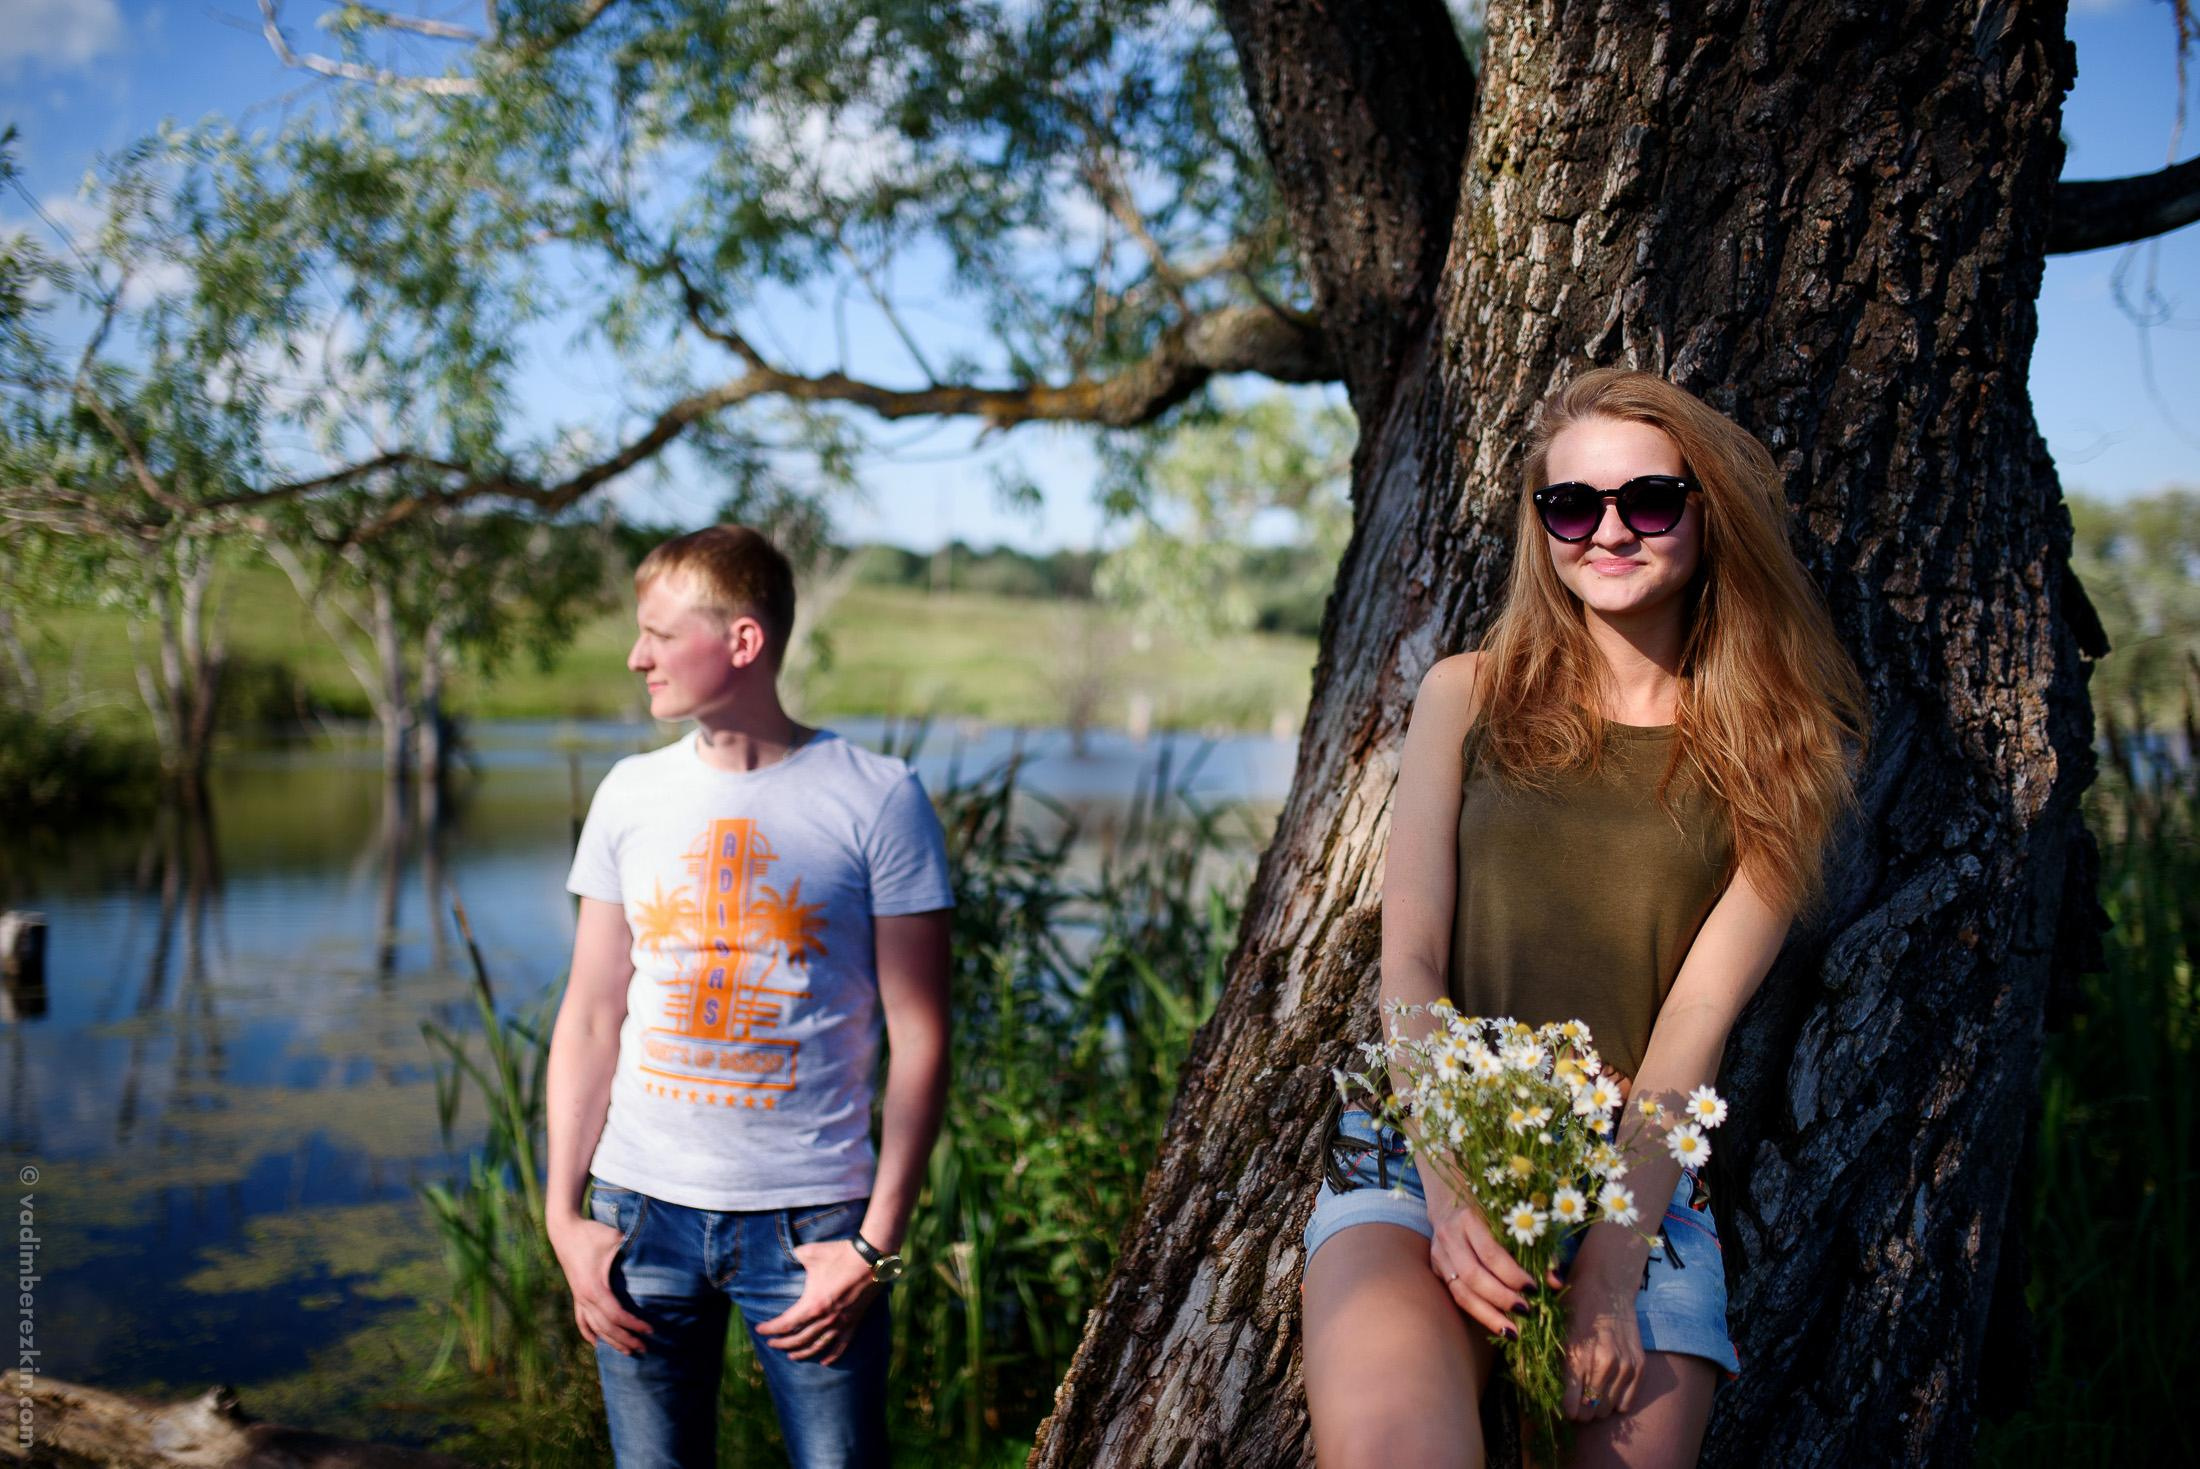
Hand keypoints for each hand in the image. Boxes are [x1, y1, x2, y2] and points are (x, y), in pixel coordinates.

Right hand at [550, 1212, 654, 1355]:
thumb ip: (633, 1250)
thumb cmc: (592, 1234)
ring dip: (611, 1341)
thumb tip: (658, 1257)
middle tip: (645, 1348)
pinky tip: (596, 1343)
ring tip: (628, 1352)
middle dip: (626, 1340)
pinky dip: (589, 1333)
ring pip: (594, 1327)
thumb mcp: (615, 1240)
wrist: (564, 1230)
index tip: (651, 1330)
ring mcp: (579, 1298)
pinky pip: (581, 1320)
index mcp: (595, 1288)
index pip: (617, 1315)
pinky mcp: (576, 1294)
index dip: (634, 1325)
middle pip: (607, 1327)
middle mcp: (585, 1298)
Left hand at [756, 1240, 880, 1364]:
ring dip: (802, 1352)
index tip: (760, 1329)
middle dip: (782, 1343)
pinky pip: (841, 1345)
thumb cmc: (840, 1255)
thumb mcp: (811, 1253)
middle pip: (798, 1339)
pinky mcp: (854, 1322)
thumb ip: (795, 1256)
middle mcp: (825, 1319)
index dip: (770, 1328)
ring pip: (817, 1345)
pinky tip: (823, 1362)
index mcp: (813, 1304)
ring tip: (791, 1356)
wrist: (871, 1259)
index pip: (785, 1323)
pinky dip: (832, 1356)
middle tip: (771, 1343)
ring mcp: (841, 1323)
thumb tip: (787, 1254)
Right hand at [1427, 1194, 1553, 1337]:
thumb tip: (1555, 1283)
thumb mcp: (1512, 1221)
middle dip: (1501, 1298)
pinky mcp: (1436, 1269)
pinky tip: (1497, 1323)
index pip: (1491, 1253)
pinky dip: (1478, 1312)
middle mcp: (1449, 1236)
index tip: (1534, 1289)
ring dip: (1488, 1315)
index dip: (1513, 1275)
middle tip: (1525, 1311)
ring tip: (1511, 1331)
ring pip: (1461, 1292)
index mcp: (1468, 1218)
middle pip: (1473, 1276)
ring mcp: (1439, 1254)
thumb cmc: (1491, 1210)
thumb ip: (1536, 1249)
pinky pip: (1457, 1296)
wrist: (1451, 1201)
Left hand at [1558, 1228, 1644, 1421]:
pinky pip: (1627, 1402)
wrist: (1606, 1285)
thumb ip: (1548, 1361)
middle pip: (1589, 1413)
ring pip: (1608, 1410)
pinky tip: (1606, 1387)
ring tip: (1589, 1392)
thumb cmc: (1573, 1306)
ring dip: (1597, 1406)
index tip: (1559, 1403)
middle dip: (1579, 1411)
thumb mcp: (1553, 1331)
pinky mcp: (1639, 1365)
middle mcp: (1603, 1365)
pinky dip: (1616, 1400)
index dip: (1562, 1409)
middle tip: (1574, 1398)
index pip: (1570, 1407)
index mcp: (1576, 1356)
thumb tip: (1536, 1390)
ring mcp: (1624, 1366)